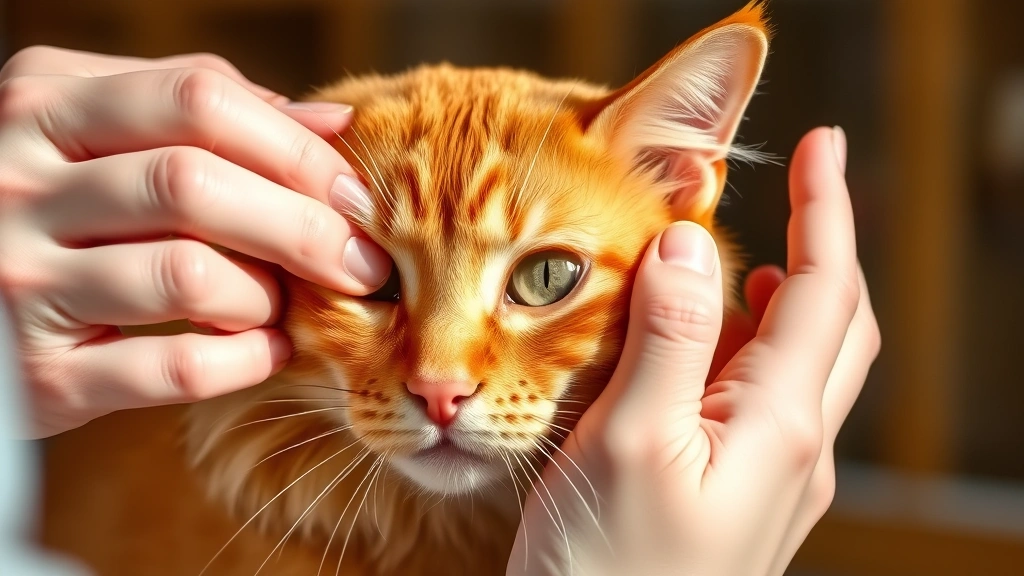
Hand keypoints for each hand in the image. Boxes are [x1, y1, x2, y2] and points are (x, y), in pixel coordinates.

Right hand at [0, 47, 390, 437]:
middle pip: (196, 184)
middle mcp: (19, 184)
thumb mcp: (103, 133)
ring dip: (268, 295)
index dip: (296, 150)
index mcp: (44, 105)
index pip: (199, 98)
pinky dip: (245, 359)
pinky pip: (174, 367)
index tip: (354, 196)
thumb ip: (205, 113)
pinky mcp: (40, 375)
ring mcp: (20, 280)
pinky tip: (268, 349)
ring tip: (287, 304)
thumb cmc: (59, 208)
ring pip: (188, 275)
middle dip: (304, 227)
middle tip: (361, 263)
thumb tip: (332, 123)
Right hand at [508, 126, 879, 575]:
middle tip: (792, 190)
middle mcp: (792, 452)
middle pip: (834, 327)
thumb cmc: (608, 572)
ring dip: (784, 298)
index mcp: (778, 428)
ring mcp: (770, 480)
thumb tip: (697, 243)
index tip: (820, 144)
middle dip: (821, 248)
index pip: (822, 292)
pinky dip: (746, 349)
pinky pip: (763, 403)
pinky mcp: (737, 498)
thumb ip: (671, 338)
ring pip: (801, 365)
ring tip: (738, 258)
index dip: (826, 211)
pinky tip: (702, 348)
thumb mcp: (631, 442)